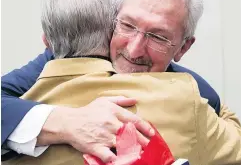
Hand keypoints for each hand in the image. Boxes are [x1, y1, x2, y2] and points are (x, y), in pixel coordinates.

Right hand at [37, 96, 153, 162]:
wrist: (70, 122)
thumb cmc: (89, 111)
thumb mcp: (104, 101)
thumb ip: (120, 100)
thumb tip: (135, 100)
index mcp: (114, 112)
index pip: (134, 120)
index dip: (145, 127)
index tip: (151, 133)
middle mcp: (112, 124)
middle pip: (132, 134)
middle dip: (143, 141)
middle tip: (149, 145)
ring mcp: (105, 137)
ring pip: (124, 145)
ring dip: (134, 150)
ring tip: (141, 152)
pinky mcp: (97, 148)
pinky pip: (110, 156)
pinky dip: (117, 159)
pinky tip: (124, 160)